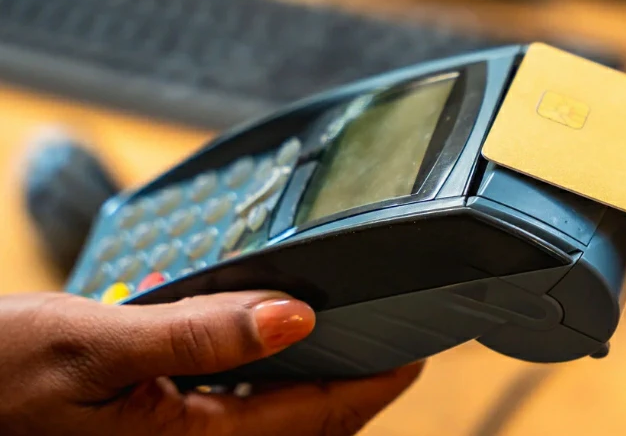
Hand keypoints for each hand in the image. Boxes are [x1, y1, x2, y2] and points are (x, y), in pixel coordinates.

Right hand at [0, 291, 421, 435]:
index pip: (311, 418)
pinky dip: (264, 389)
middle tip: (391, 343)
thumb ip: (200, 333)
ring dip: (311, 391)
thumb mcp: (97, 342)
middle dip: (352, 393)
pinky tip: (264, 354)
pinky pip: (230, 420)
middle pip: (300, 428)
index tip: (414, 354)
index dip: (371, 385)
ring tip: (344, 343)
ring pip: (268, 425)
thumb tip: (293, 314)